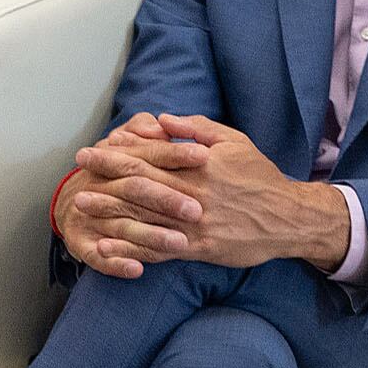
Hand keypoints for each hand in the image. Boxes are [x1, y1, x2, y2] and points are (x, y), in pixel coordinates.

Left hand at [56, 114, 352, 278]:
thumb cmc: (260, 177)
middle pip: (140, 182)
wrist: (290, 218)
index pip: (150, 155)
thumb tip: (163, 118)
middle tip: (77, 168)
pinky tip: (106, 247)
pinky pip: (159, 249)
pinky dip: (130, 249)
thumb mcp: (234, 142)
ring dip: (108, 210)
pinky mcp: (198, 248)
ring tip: (79, 204)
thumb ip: (197, 129)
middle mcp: (193, 193)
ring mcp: (194, 223)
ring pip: (144, 216)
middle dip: (105, 174)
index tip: (95, 147)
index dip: (119, 152)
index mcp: (199, 164)